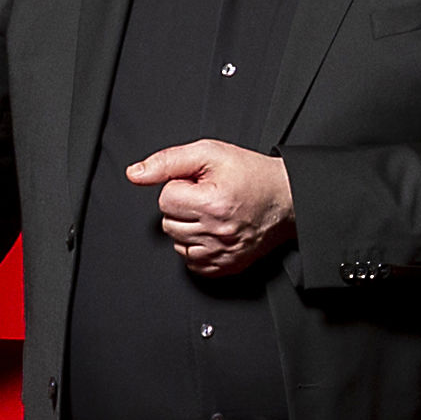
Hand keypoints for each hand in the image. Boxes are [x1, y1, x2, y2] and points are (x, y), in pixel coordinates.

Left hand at [123, 137, 292, 274]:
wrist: (286, 198)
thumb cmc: (251, 174)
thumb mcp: (209, 153)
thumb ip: (167, 161)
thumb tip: (134, 174)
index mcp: (212, 203)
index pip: (165, 199)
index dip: (180, 186)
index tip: (199, 184)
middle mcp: (217, 232)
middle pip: (168, 223)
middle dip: (181, 208)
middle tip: (206, 196)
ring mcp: (222, 254)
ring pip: (177, 244)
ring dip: (187, 228)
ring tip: (210, 213)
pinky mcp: (226, 266)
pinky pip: (191, 263)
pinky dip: (196, 248)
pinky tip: (212, 232)